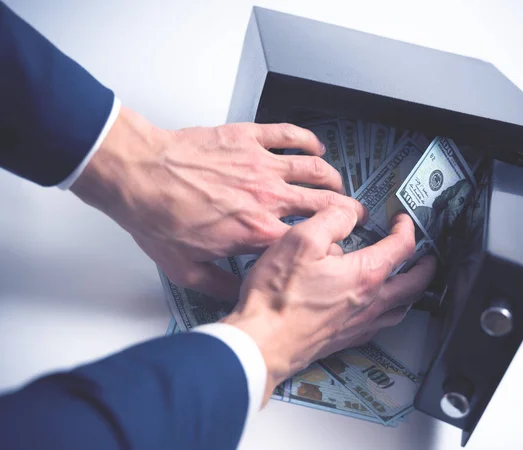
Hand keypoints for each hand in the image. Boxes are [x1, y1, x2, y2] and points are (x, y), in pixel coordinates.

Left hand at [71, 107, 364, 298]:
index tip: (332, 247)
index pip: (311, 241)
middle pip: (323, 203)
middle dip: (346, 210)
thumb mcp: (187, 270)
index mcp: (257, 231)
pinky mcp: (248, 138)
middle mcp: (268, 197)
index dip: (328, 245)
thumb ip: (222, 285)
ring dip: (332, 177)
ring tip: (337, 183)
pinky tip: (315, 145)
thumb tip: (242, 294)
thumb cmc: (158, 217)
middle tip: (352, 213)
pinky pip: (289, 135)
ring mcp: (261, 165)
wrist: (138, 175)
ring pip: (314, 169)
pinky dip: (308, 139)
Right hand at [222, 207, 436, 404]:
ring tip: (410, 283)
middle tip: (428, 257)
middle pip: (414, 284)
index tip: (401, 219)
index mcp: (365, 274)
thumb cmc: (277, 296)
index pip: (401, 247)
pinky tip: (377, 310)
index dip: (406, 228)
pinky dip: (390, 312)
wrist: (261, 343)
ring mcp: (359, 325)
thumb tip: (349, 212)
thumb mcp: (301, 240)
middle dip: (425, 267)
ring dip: (412, 292)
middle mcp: (370, 302)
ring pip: (401, 309)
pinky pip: (381, 325)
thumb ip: (331, 219)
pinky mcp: (345, 339)